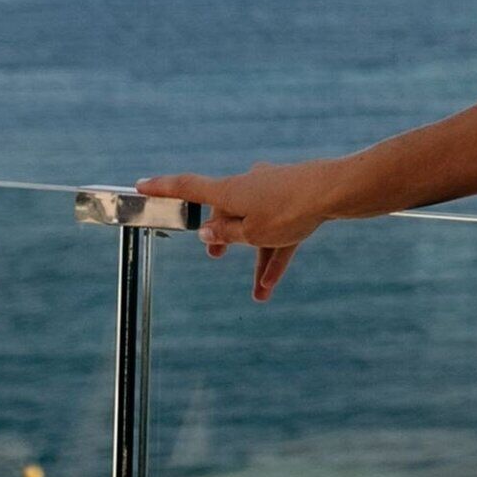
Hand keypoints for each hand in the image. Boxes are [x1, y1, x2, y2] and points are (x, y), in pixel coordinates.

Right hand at [136, 159, 345, 300]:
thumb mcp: (252, 232)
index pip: (188, 187)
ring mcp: (272, 191)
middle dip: (221, 235)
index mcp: (230, 190)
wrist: (335, 192)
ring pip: (256, 227)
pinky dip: (274, 254)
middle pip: (226, 210)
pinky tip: (271, 286)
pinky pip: (278, 230)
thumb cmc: (290, 210)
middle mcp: (248, 185)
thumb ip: (226, 234)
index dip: (162, 188)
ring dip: (254, 257)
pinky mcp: (293, 201)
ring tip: (258, 291)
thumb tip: (206, 230)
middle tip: (213, 255)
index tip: (141, 185)